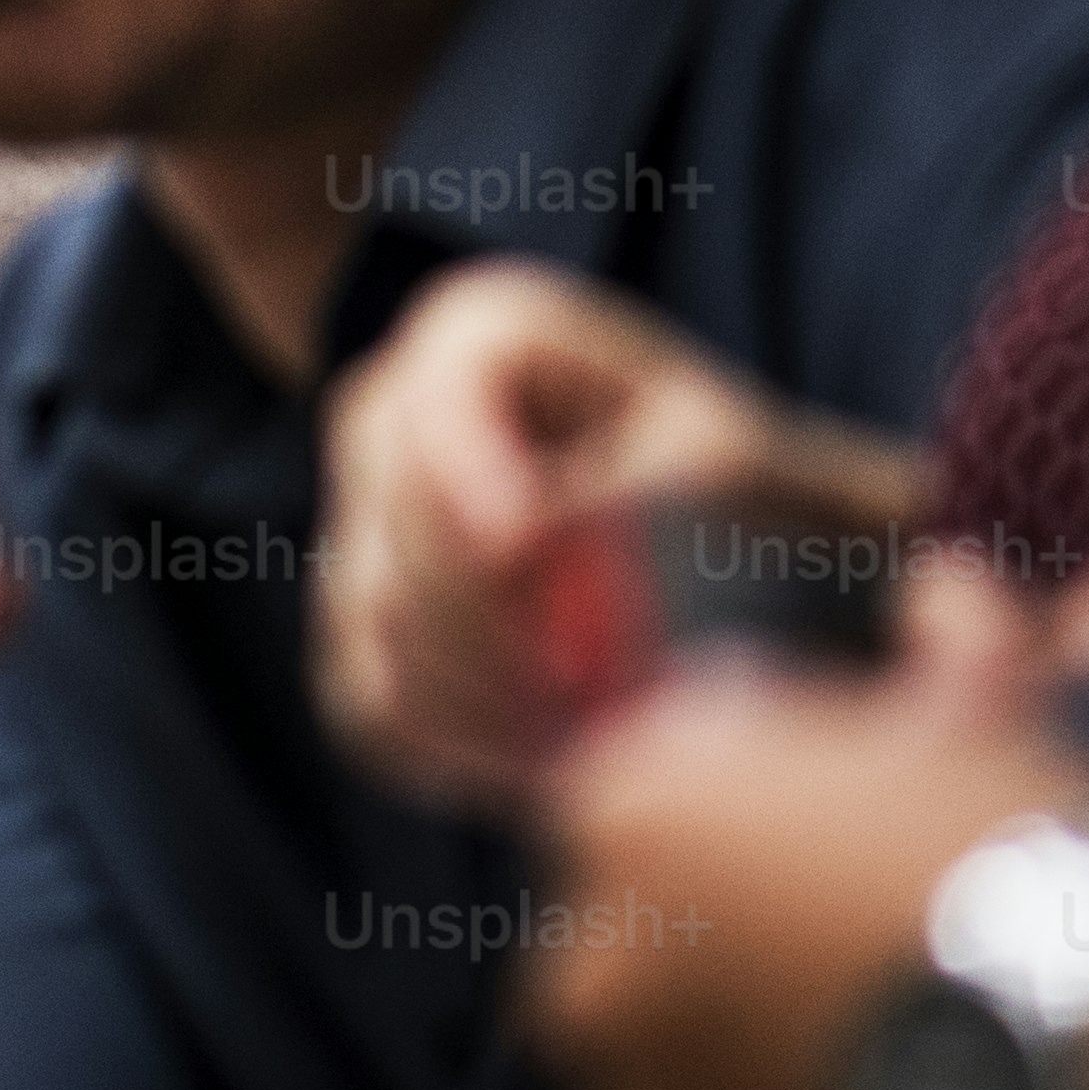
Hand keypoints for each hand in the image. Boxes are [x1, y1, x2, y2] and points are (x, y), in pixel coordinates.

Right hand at [314, 260, 911, 815]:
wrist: (721, 564)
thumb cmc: (735, 490)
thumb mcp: (718, 459)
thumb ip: (640, 490)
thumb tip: (531, 552)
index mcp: (479, 334)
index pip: (439, 400)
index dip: (465, 475)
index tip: (525, 549)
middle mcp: (390, 415)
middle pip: (401, 530)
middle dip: (500, 623)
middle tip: (601, 690)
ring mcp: (356, 526)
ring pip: (380, 626)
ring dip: (491, 698)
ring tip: (602, 735)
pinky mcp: (353, 632)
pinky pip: (373, 703)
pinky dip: (459, 746)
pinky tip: (555, 755)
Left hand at [523, 552, 1088, 1089]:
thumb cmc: (1084, 886)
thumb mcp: (989, 723)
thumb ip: (923, 673)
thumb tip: (943, 595)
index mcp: (624, 819)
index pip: (622, 823)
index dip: (730, 846)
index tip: (820, 880)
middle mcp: (590, 985)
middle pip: (623, 978)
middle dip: (714, 985)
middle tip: (868, 1007)